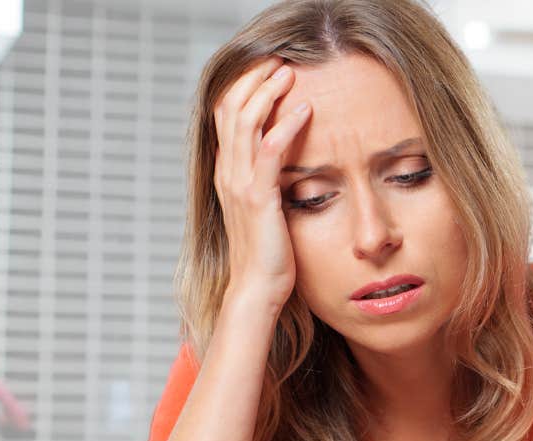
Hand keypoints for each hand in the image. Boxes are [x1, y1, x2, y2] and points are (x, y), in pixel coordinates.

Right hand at [212, 57, 311, 309]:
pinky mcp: (258, 198)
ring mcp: (239, 184)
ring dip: (268, 92)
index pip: (226, 116)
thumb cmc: (268, 255)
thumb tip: (285, 164)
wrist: (256, 289)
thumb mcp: (265, 209)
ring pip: (246, 121)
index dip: (243, 87)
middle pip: (230, 108)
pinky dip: (286, 125)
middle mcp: (227, 173)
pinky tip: (305, 110)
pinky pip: (270, 151)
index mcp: (227, 173)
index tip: (268, 70)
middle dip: (254, 78)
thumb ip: (268, 182)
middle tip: (279, 60)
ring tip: (290, 72)